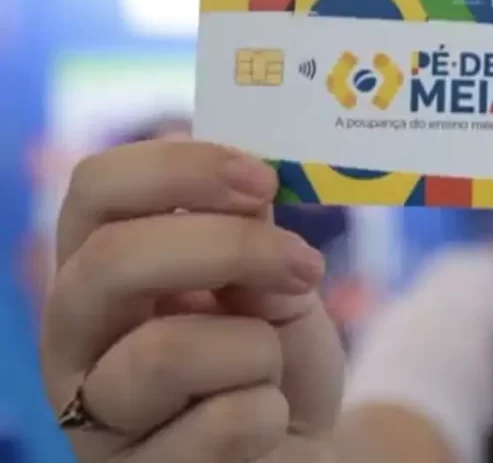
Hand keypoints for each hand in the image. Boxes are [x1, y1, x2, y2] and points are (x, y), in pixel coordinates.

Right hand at [40, 141, 344, 462]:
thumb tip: (252, 198)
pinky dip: (271, 415)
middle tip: (305, 264)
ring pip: (165, 352)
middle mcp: (77, 338)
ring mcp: (94, 416)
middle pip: (112, 259)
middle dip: (230, 247)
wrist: (296, 450)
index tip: (261, 180)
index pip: (97, 188)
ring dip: (256, 350)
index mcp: (103, 270)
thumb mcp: (273, 287)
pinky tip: (266, 427)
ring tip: (271, 369)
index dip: (177, 169)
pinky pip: (223, 425)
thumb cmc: (273, 361)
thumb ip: (255, 241)